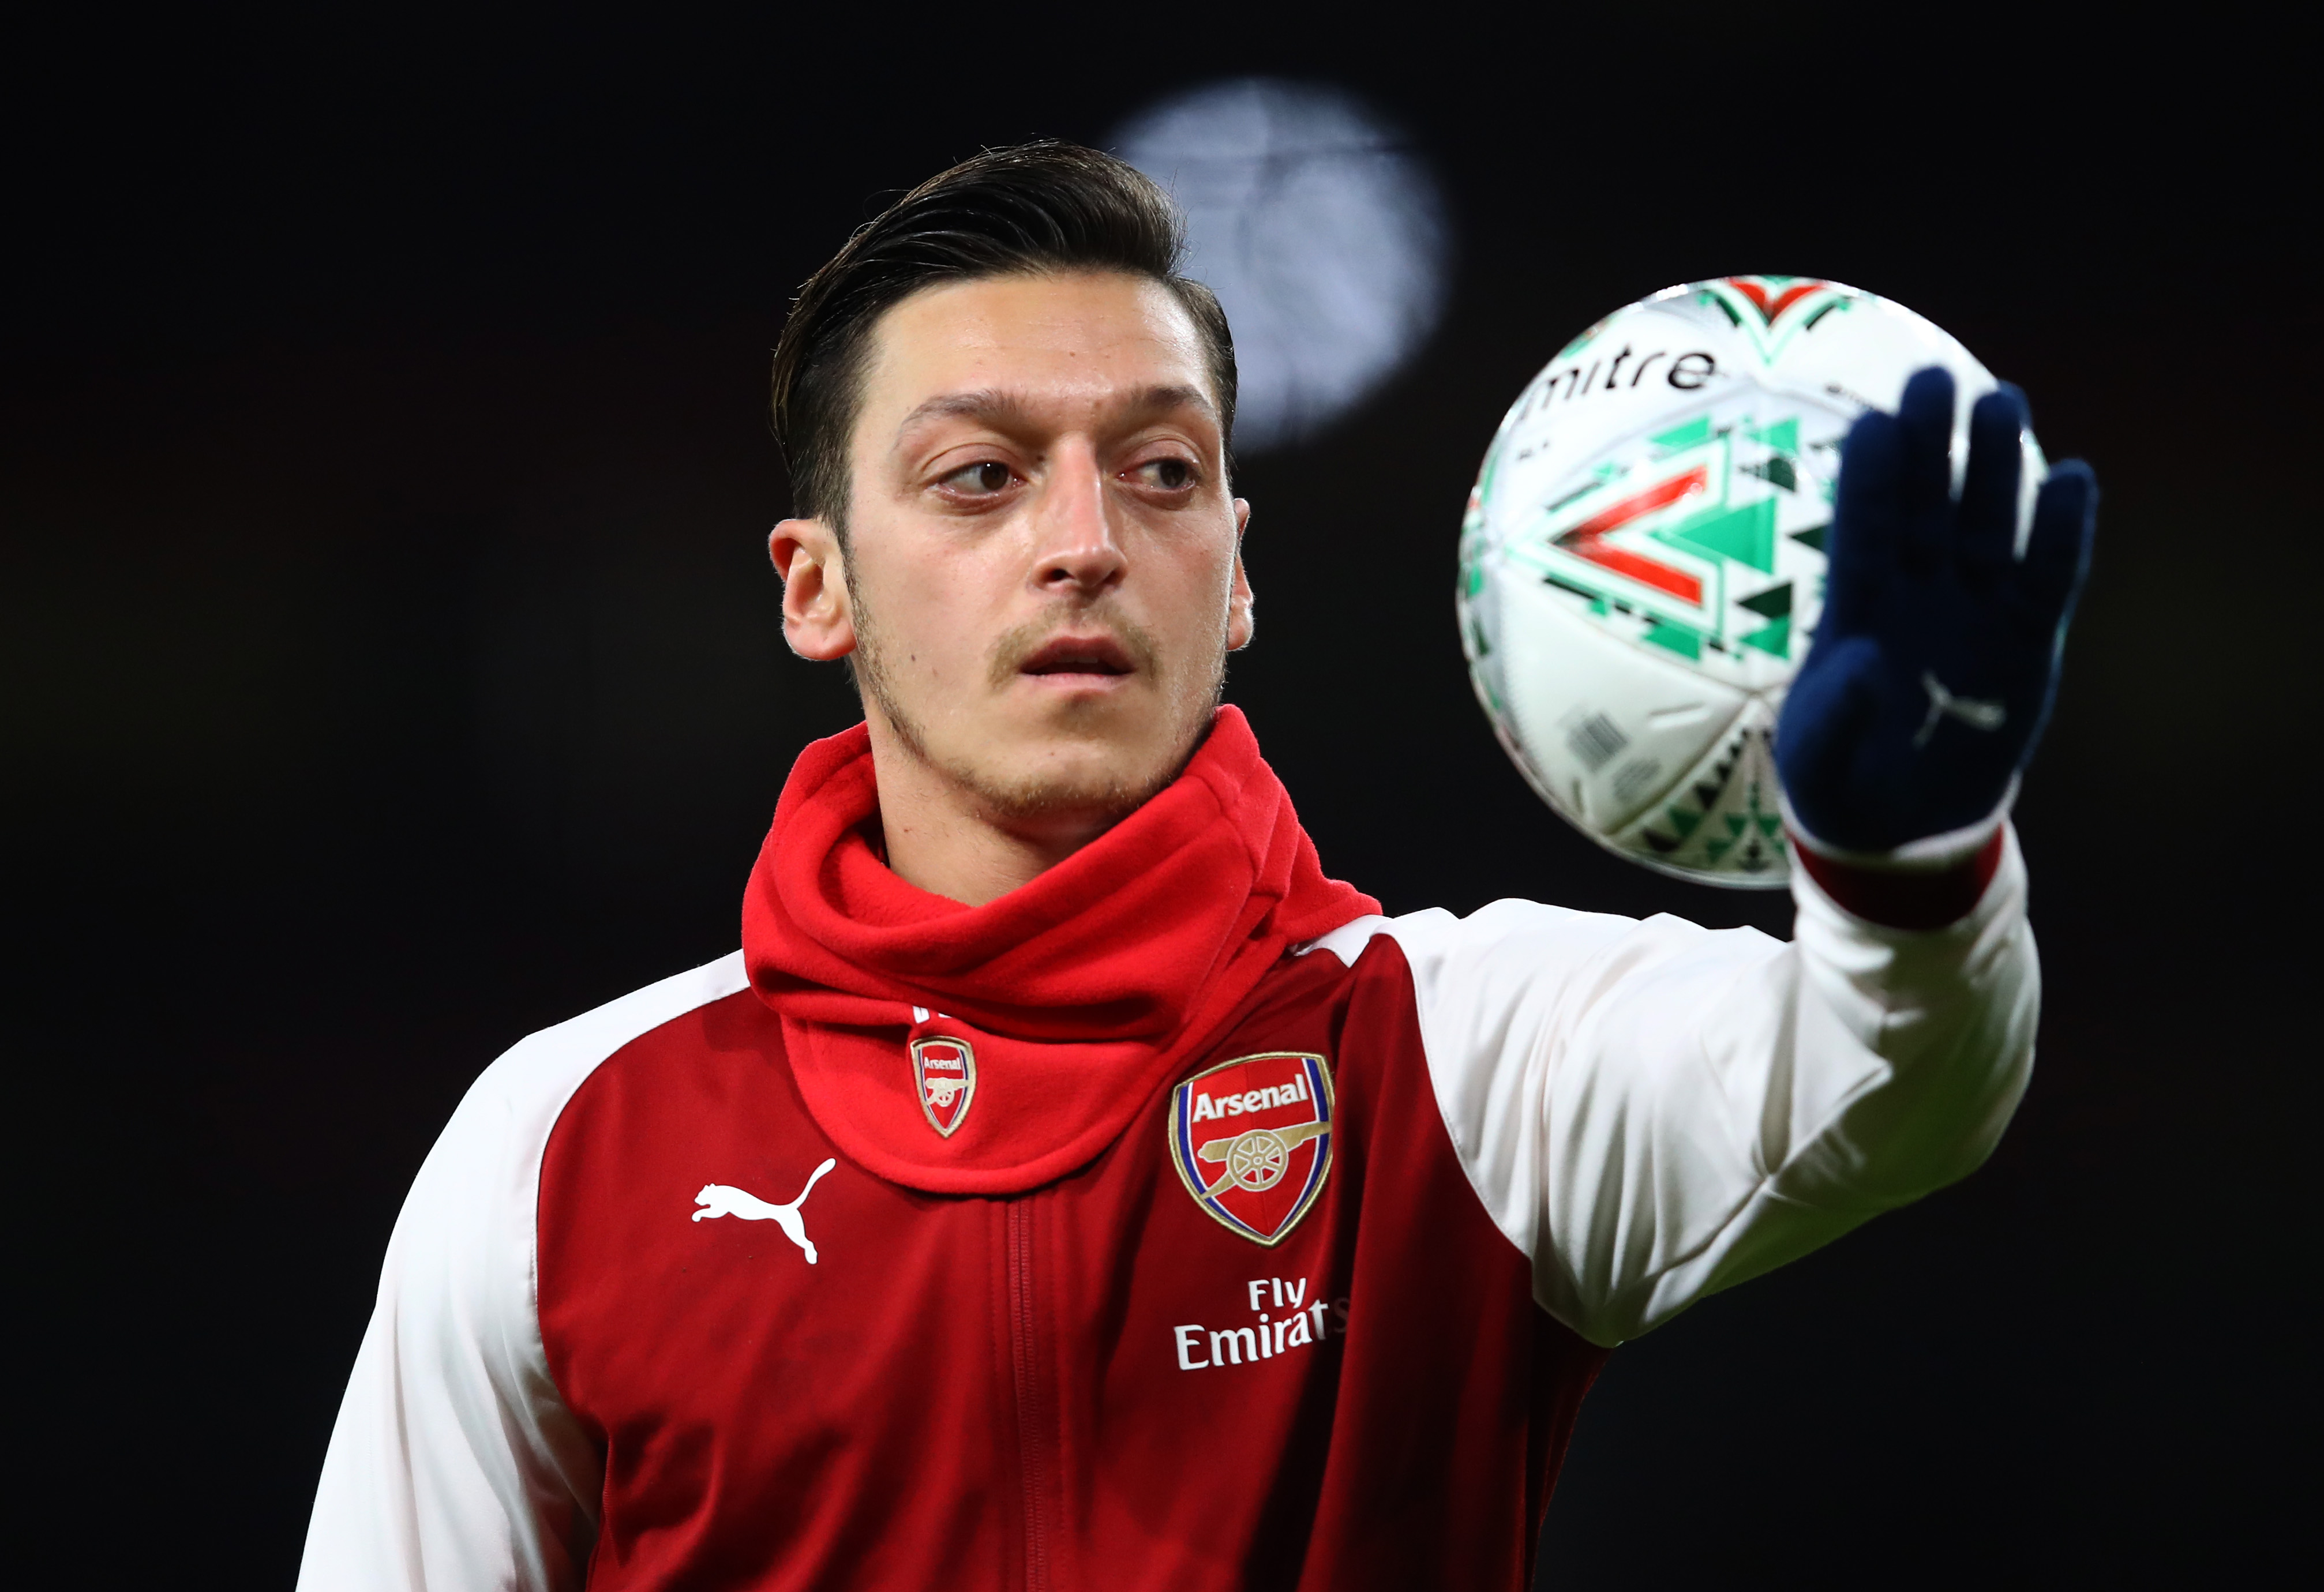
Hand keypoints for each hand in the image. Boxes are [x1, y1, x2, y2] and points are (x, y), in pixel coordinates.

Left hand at [1776, 366, 2095, 853]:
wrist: (1899, 826)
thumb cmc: (1840, 781)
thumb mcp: (1819, 760)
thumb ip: (1834, 715)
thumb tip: (1863, 665)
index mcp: (1855, 611)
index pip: (1862, 532)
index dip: (1869, 481)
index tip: (1874, 422)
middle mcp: (1915, 596)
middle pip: (1924, 507)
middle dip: (1930, 446)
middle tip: (1935, 378)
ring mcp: (1973, 611)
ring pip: (1985, 525)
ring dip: (1995, 469)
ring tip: (2003, 400)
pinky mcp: (2025, 640)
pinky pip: (2045, 579)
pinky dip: (2061, 535)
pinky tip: (2074, 480)